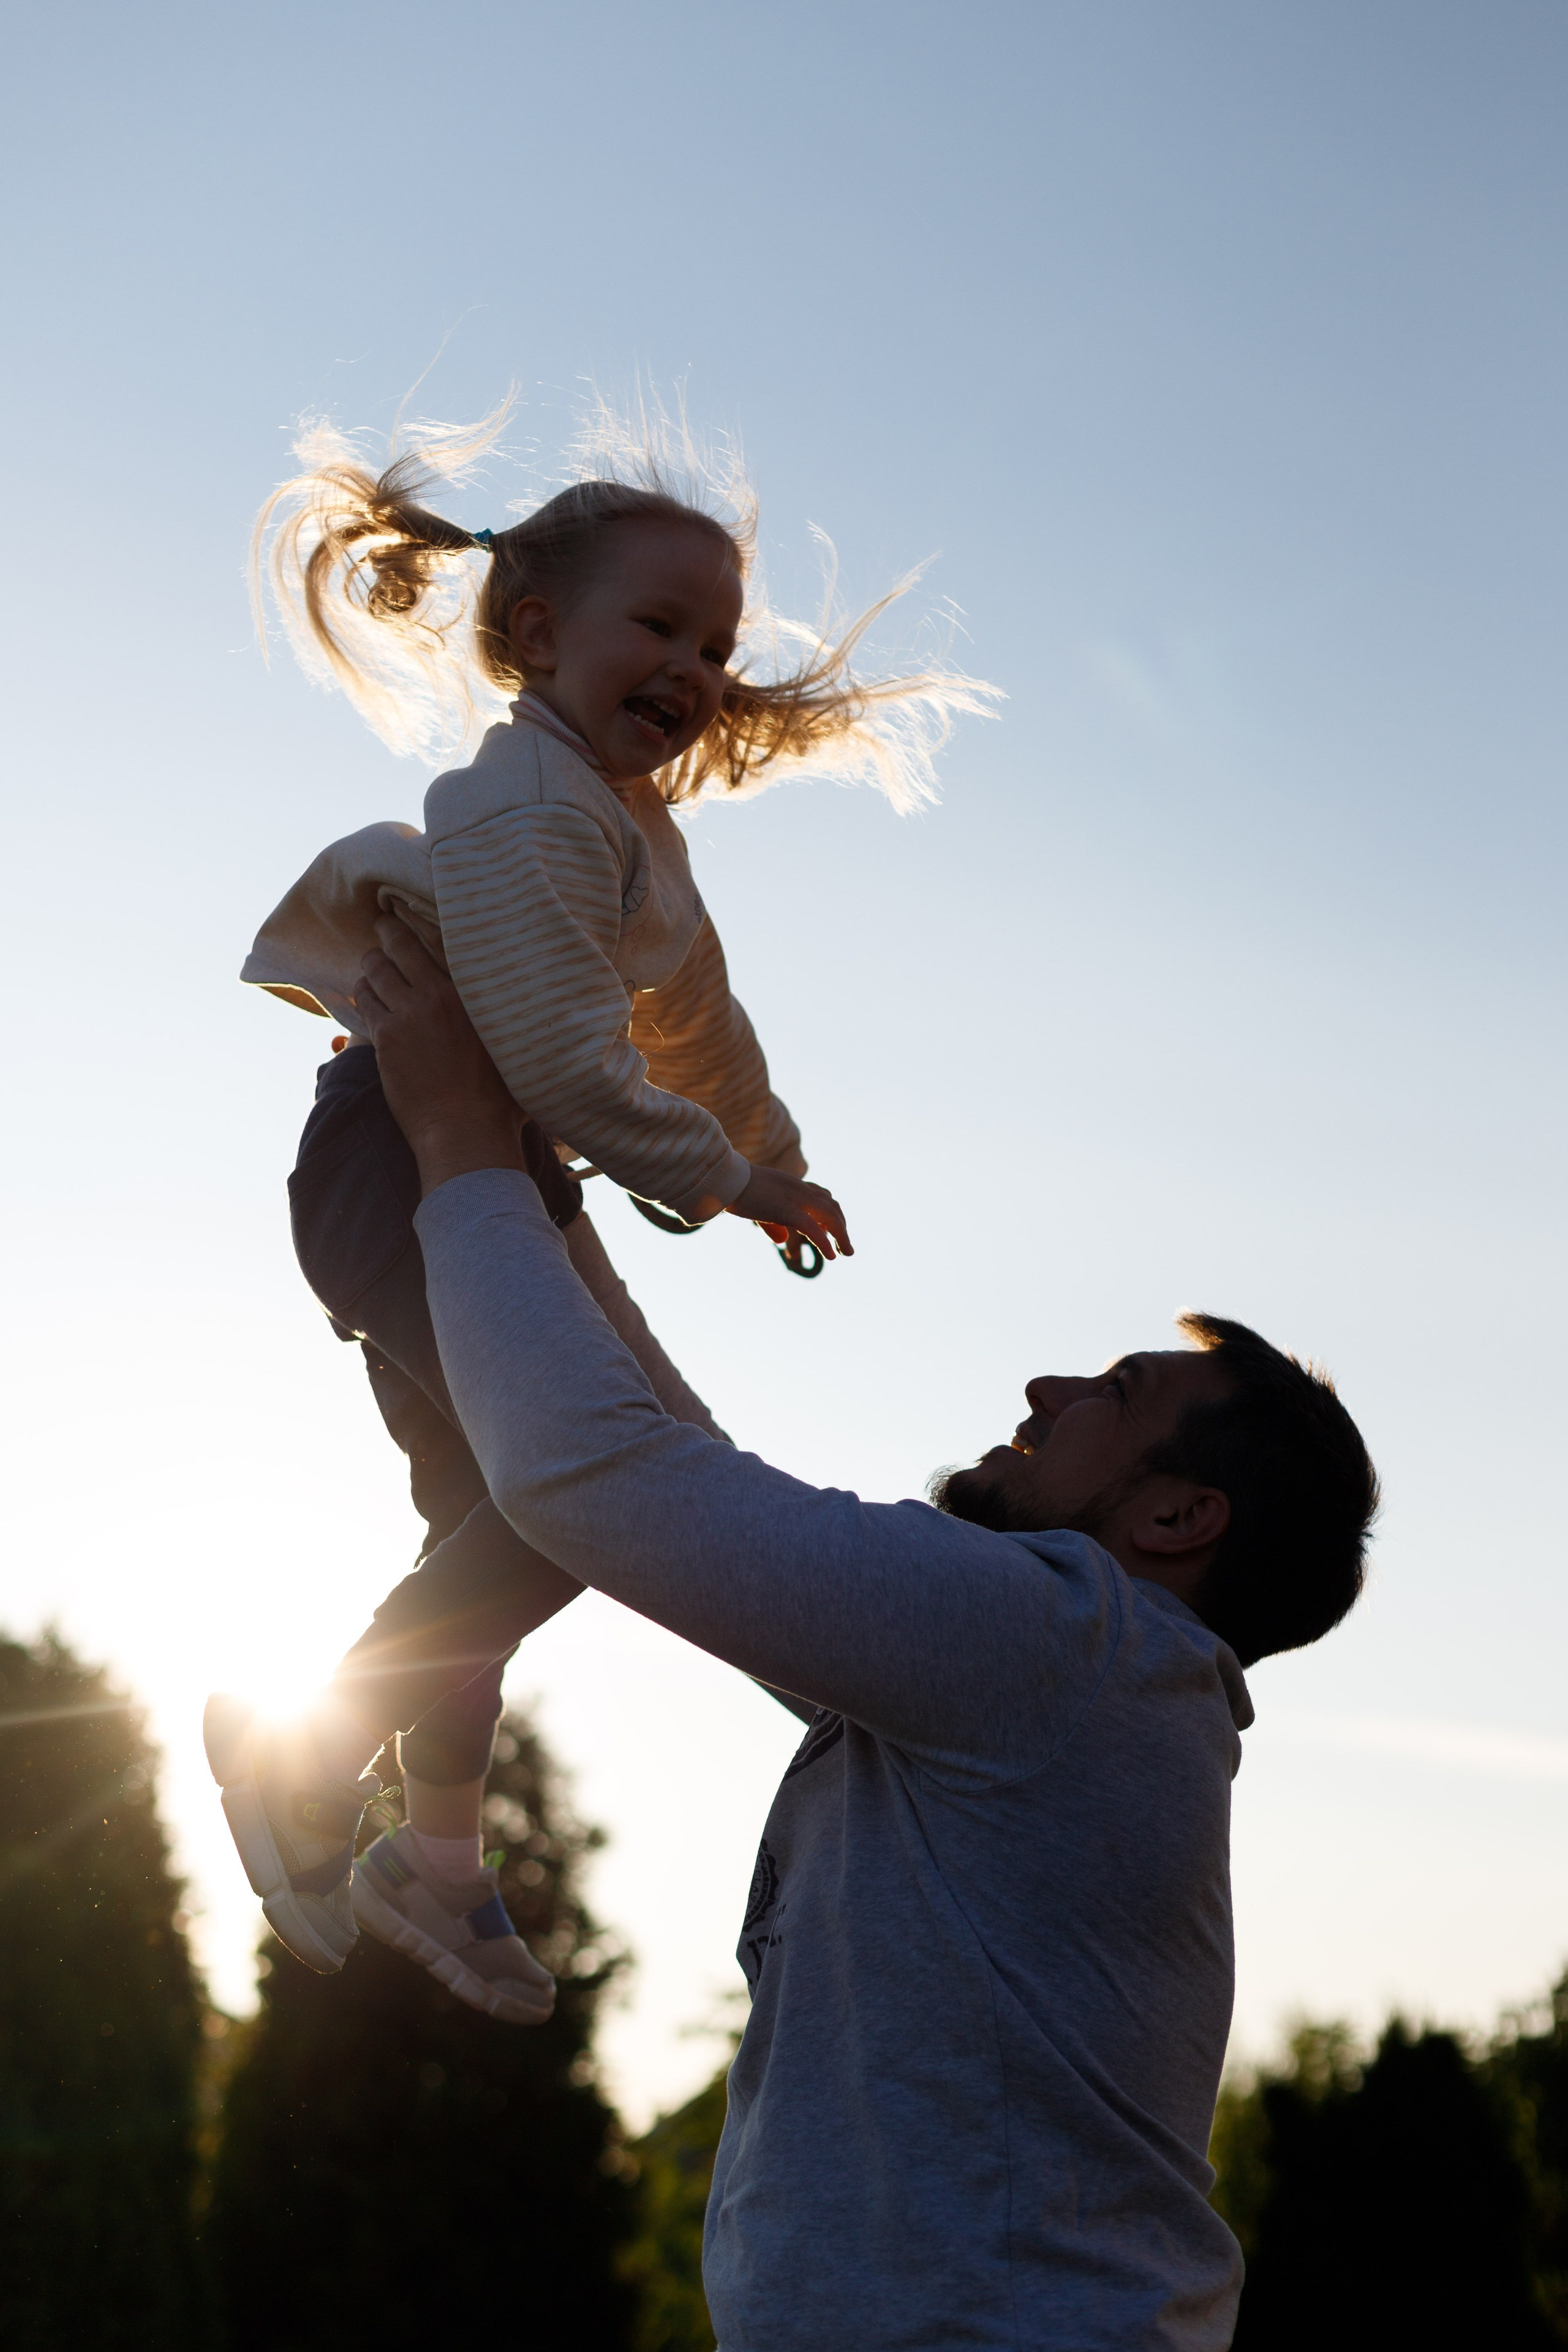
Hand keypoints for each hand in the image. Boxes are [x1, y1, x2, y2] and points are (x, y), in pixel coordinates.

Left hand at [355, 916, 524, 1195]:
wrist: (467, 1131)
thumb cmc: (499, 1099)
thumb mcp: (514, 1047)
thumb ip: (509, 1018)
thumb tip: (533, 1007)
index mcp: (475, 992)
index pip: (443, 939)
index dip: (425, 922)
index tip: (416, 912)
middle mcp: (442, 994)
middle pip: (402, 943)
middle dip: (388, 930)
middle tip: (383, 925)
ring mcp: (411, 1013)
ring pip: (376, 968)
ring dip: (372, 964)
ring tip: (373, 965)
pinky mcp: (387, 1036)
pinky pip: (365, 999)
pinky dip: (363, 994)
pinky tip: (367, 997)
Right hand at [727, 1165, 852, 1261]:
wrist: (724, 1179)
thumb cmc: (735, 1191)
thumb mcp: (758, 1208)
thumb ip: (773, 1223)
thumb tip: (783, 1240)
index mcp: (792, 1185)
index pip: (822, 1196)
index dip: (832, 1213)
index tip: (834, 1229)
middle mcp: (798, 1188)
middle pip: (831, 1206)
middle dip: (841, 1226)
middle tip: (846, 1247)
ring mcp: (795, 1197)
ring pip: (829, 1215)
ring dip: (841, 1235)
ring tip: (845, 1253)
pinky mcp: (786, 1209)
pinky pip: (812, 1227)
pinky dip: (824, 1242)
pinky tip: (832, 1255)